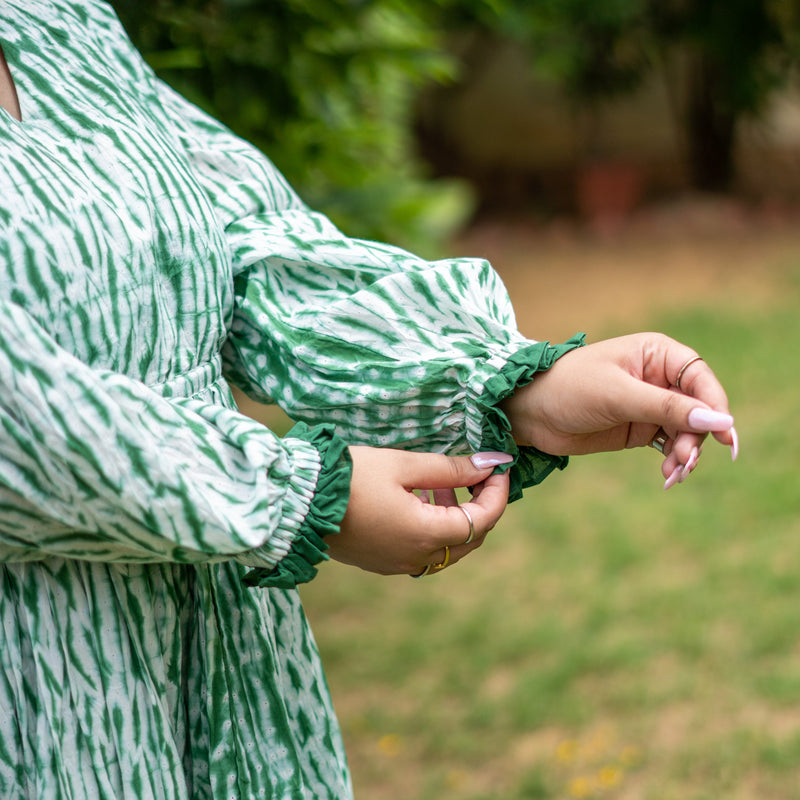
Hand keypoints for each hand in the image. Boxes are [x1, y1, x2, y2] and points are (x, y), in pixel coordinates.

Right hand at [330, 448, 510, 574]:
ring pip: (447, 548)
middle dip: (481, 506)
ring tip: (443, 483)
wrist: (298, 501)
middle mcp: (416, 558)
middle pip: (470, 540)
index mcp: (426, 535)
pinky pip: (423, 551)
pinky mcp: (381, 563)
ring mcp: (397, 565)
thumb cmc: (351, 477)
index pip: (483, 520)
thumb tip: (490, 465)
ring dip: (456, 517)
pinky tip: (419, 501)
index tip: (499, 467)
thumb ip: (450, 468)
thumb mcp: (403, 464)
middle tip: (477, 474)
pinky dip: (433, 528)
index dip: (498, 493)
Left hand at [501, 333, 737, 487]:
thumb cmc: (569, 389)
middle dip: (697, 437)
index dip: (715, 405)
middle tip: (685, 462)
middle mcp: (658, 377)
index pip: (700, 378)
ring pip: (687, 431)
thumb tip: (719, 420)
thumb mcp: (618, 395)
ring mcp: (650, 404)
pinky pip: (670, 445)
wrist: (529, 412)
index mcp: (656, 354)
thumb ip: (667, 407)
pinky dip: (673, 460)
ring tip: (674, 474)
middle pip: (698, 408)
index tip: (723, 435)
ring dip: (686, 454)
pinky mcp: (639, 428)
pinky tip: (667, 476)